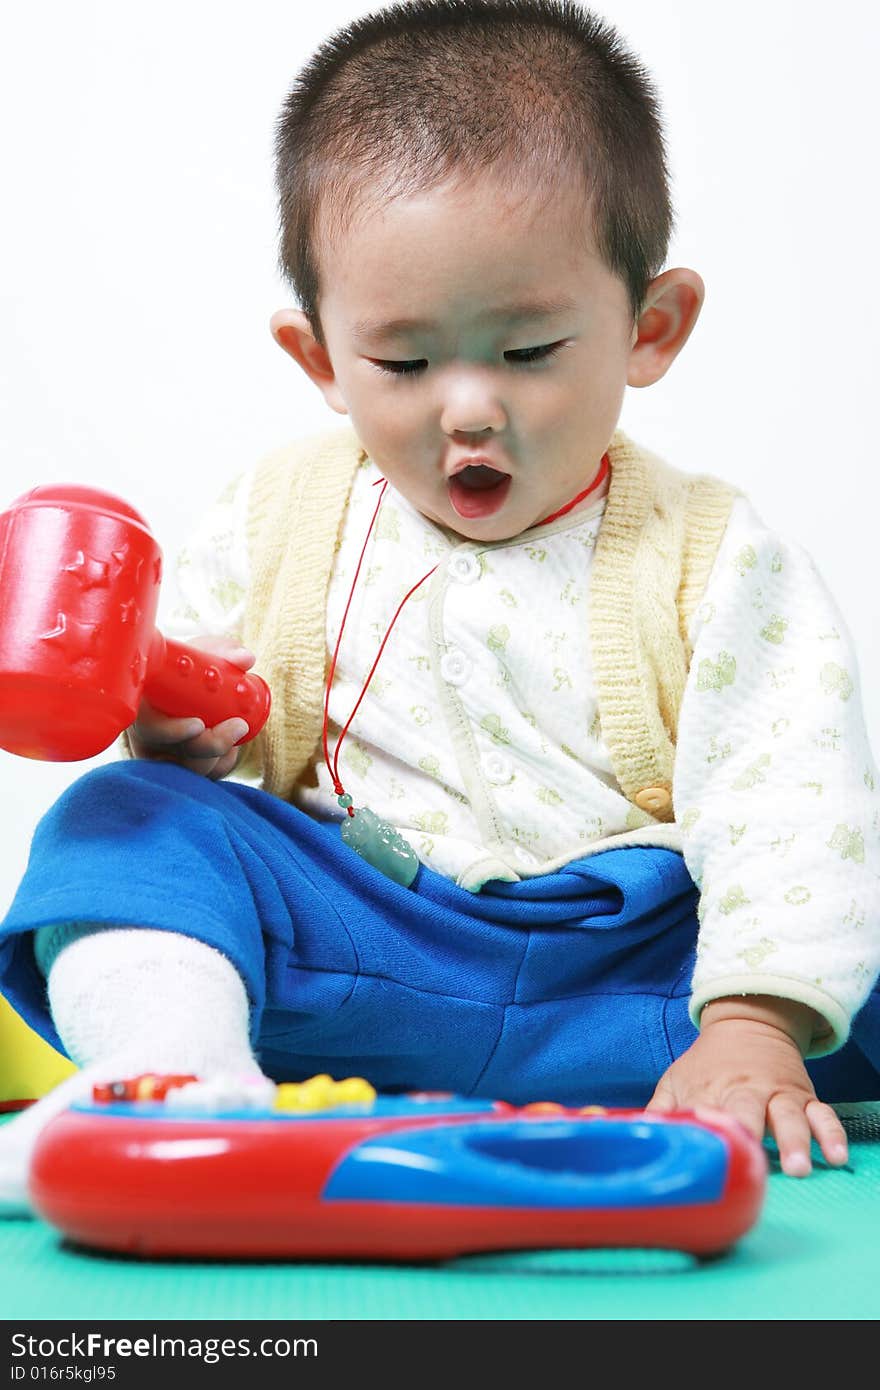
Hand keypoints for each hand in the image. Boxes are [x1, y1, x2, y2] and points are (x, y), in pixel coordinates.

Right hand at [126, 635, 255, 779]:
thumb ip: (224, 652)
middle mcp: (144, 736)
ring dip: (219, 755)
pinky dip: (222, 764)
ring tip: (237, 726)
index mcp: (141, 705)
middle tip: (238, 725)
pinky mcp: (180, 769)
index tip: (198, 725)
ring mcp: (160, 757)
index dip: (170, 731)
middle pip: (169, 755)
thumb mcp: (204, 654)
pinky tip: (231, 747)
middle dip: (209, 745)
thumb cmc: (190, 665)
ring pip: (188, 770)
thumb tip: (245, 660)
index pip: (146, 725)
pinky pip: (202, 777)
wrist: (188, 684)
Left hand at [646, 996, 848, 1175]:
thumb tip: (640, 1136)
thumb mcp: (676, 1079)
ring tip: (799, 1167)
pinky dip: (832, 1135)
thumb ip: (661, 1110)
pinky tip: (837, 1157)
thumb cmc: (706, 1063)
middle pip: (751, 1113)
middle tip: (755, 1163)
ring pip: (790, 1117)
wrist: (746, 1023)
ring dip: (795, 1141)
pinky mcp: (804, 1096)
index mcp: (712, 1090)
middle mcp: (748, 1091)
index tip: (712, 1155)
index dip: (711, 1135)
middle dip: (753, 1136)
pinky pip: (823, 1115)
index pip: (710, 1114)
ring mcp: (779, 1094)